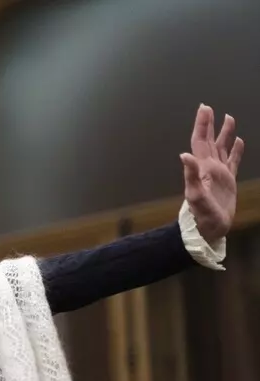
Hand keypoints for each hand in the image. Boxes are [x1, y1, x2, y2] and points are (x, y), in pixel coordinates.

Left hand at [181, 104, 244, 243]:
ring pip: (221, 147)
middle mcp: (208, 167)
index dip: (202, 125)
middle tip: (208, 108)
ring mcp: (218, 173)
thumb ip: (190, 175)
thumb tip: (184, 155)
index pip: (200, 141)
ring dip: (224, 133)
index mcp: (201, 167)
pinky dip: (236, 149)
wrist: (209, 229)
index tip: (204, 108)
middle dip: (209, 124)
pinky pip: (233, 160)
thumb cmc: (201, 215)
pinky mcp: (228, 181)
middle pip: (209, 141)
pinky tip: (239, 141)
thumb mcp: (195, 195)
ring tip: (228, 118)